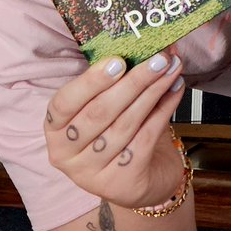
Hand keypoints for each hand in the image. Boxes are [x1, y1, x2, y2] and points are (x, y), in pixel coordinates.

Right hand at [43, 51, 185, 209]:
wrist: (141, 176)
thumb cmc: (118, 130)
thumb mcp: (107, 105)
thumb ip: (118, 80)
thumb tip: (148, 46)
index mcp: (55, 130)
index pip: (63, 104)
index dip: (90, 82)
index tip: (118, 61)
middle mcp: (66, 155)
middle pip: (100, 113)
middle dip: (134, 81)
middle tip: (159, 59)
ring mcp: (91, 174)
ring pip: (125, 124)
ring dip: (153, 92)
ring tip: (172, 69)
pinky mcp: (120, 184)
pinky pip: (145, 139)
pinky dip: (164, 110)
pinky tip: (176, 90)